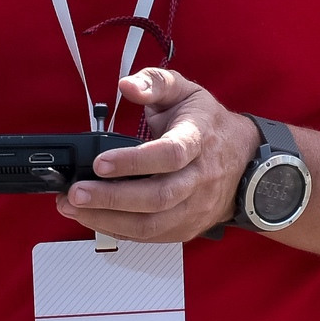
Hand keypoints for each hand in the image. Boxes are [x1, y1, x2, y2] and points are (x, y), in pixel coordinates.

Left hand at [60, 69, 258, 244]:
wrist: (245, 160)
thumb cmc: (209, 124)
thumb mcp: (185, 91)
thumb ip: (154, 83)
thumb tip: (127, 85)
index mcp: (197, 140)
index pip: (169, 155)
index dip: (134, 162)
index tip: (101, 162)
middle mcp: (198, 178)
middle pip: (157, 197)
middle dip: (112, 198)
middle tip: (76, 193)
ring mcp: (195, 207)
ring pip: (152, 224)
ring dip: (108, 220)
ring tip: (74, 209)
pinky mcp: (187, 227)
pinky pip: (151, 237)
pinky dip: (119, 231)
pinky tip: (94, 219)